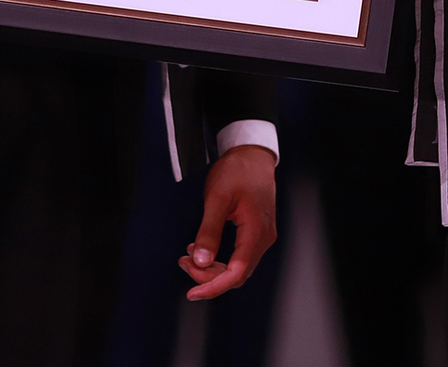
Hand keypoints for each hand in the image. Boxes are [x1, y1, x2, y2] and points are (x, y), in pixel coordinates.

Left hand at [178, 144, 277, 299]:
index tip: (192, 294)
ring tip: (187, 256)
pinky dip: (219, 258)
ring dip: (212, 267)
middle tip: (183, 263)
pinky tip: (200, 248)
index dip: (214, 286)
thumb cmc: (236, 171)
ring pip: (238, 266)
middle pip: (237, 273)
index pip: (237, 272)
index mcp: (256, 231)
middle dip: (208, 275)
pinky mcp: (257, 232)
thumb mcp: (216, 198)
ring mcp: (263, 236)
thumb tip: (200, 262)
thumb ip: (209, 231)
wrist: (252, 154)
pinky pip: (239, 255)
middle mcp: (264, 238)